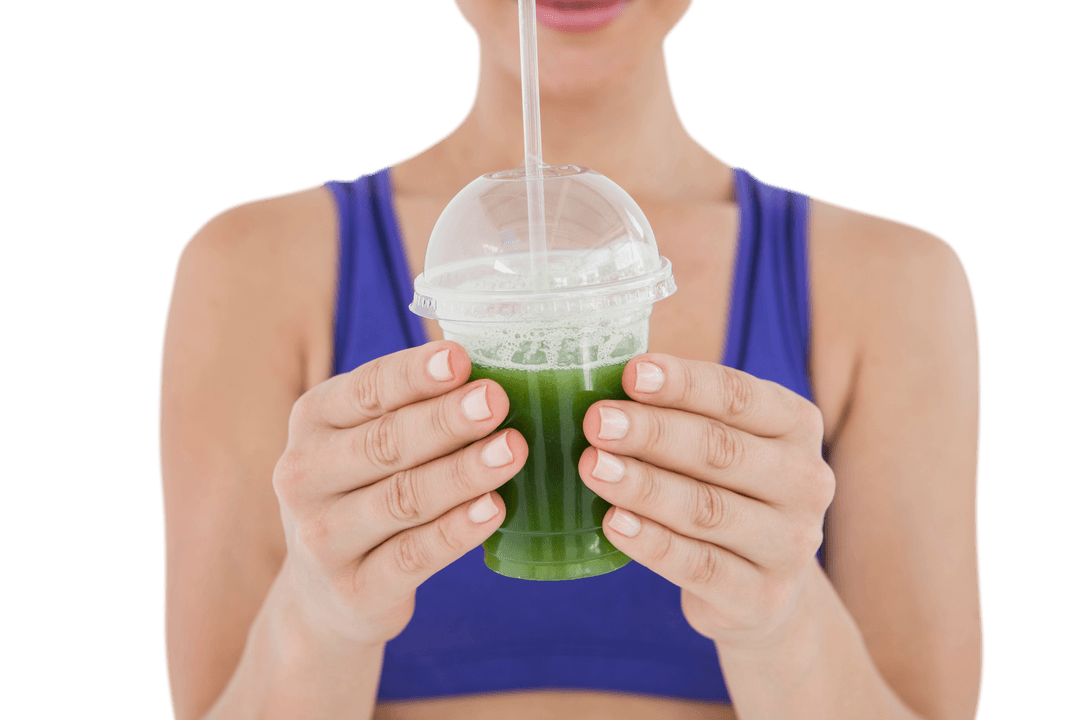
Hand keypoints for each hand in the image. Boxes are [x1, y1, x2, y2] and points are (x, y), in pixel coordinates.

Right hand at [272, 342, 525, 644]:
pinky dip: (456, 532)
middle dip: (445, 420)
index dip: (414, 375)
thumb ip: (413, 407)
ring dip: (462, 473)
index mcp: (312, 421)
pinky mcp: (355, 590)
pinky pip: (412, 556)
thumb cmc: (363, 491)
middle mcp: (305, 476)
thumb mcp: (366, 440)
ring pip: (403, 499)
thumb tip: (488, 376)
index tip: (460, 359)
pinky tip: (493, 510)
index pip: (366, 390)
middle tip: (496, 401)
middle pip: (385, 443)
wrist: (323, 595)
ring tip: (512, 451)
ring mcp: (323, 538)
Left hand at [578, 354, 834, 647]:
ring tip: (592, 467)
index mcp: (797, 425)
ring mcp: (790, 544)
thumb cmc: (725, 490)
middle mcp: (806, 482)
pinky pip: (699, 566)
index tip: (631, 373)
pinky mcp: (762, 598)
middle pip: (721, 450)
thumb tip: (603, 389)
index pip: (738, 396)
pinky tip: (614, 523)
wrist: (762, 586)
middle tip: (596, 422)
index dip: (683, 384)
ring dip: (643, 486)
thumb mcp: (720, 442)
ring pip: (707, 509)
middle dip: (652, 433)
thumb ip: (678, 414)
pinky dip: (652, 543)